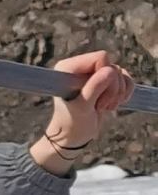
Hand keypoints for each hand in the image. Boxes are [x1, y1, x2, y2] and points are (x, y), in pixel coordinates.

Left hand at [32, 51, 135, 173]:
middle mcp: (80, 67)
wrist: (73, 136)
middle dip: (112, 88)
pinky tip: (115, 104)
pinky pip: (125, 79)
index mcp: (68, 68)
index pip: (100, 58)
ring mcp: (93, 73)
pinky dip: (125, 92)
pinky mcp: (104, 81)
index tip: (96, 95)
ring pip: (120, 73)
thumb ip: (94, 88)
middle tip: (99, 106)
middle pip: (112, 66)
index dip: (105, 76)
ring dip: (118, 93)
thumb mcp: (82, 107)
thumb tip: (110, 71)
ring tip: (104, 107)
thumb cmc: (71, 123)